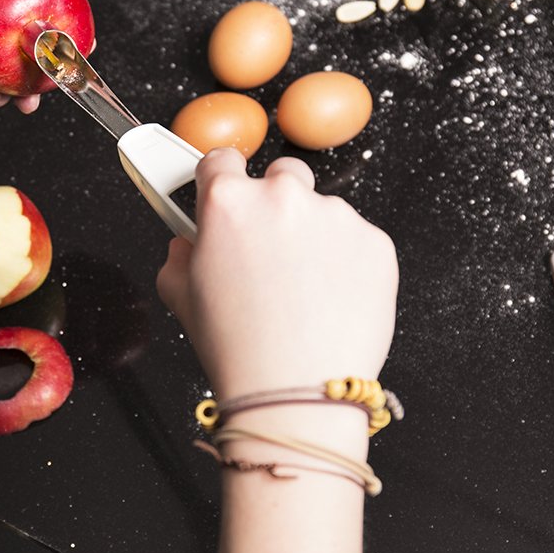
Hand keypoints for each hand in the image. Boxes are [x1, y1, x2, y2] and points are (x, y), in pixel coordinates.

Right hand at [156, 149, 397, 400]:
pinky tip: (328, 299)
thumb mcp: (180, 299)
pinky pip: (356, 238)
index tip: (225, 194)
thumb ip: (178, 256)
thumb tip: (186, 244)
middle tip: (267, 251)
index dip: (220, 180)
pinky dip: (345, 260)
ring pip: (321, 209)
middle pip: (280, 174)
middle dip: (273, 203)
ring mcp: (335, 216)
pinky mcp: (375, 242)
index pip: (221, 160)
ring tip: (301, 290)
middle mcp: (283, 197)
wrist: (295, 392)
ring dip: (311, 234)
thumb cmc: (238, 350)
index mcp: (228, 203)